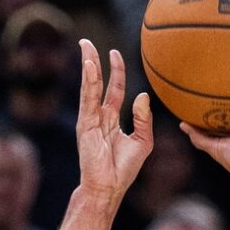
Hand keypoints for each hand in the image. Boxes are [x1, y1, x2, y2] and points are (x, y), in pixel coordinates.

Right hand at [75, 40, 152, 203]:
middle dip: (94, 62)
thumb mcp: (143, 141)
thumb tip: (142, 96)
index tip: (115, 54)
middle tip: (88, 42)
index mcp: (112, 119)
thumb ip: (143, 119)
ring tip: (86, 47)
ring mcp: (90, 119)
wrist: (110, 187)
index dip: (116, 72)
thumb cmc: (124, 169)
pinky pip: (88, 98)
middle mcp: (99, 116)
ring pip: (90, 87)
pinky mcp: (86, 124)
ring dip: (88, 67)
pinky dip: (89, 82)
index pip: (115, 90)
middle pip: (97, 83)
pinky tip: (90, 67)